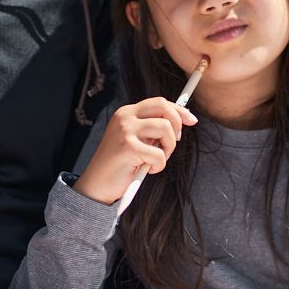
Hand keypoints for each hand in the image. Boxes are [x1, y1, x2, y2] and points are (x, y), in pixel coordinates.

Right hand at [74, 98, 197, 205]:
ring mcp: (126, 130)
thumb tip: (180, 122)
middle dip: (177, 124)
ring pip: (166, 129)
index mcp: (127, 113)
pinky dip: (159, 166)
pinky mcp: (128, 147)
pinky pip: (160, 154)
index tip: (191, 120)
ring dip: (168, 148)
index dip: (179, 110)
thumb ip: (151, 129)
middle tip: (173, 142)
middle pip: (164, 107)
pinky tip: (147, 170)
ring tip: (156, 160)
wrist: (97, 185)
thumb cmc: (119, 165)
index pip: (159, 103)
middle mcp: (125, 117)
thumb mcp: (135, 140)